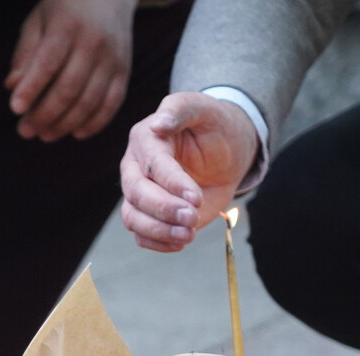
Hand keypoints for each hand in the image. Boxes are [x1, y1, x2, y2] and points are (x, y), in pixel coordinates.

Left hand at [6, 0, 135, 140]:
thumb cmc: (64, 10)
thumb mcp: (38, 21)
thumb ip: (25, 53)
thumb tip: (11, 86)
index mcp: (68, 26)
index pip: (48, 63)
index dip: (31, 88)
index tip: (14, 109)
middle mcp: (94, 42)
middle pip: (69, 88)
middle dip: (44, 114)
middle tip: (24, 131)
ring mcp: (113, 58)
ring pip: (90, 100)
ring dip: (65, 124)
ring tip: (44, 135)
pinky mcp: (125, 71)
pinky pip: (112, 103)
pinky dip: (95, 122)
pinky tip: (76, 133)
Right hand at [119, 92, 259, 251]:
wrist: (226, 150)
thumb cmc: (214, 125)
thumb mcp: (203, 108)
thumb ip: (180, 109)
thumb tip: (157, 124)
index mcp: (145, 140)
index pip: (152, 165)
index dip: (172, 183)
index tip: (196, 198)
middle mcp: (135, 168)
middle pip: (136, 194)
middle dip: (163, 210)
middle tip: (192, 218)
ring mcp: (140, 193)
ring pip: (133, 218)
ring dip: (159, 231)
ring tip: (189, 235)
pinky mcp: (150, 214)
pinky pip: (142, 235)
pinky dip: (158, 243)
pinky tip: (182, 241)